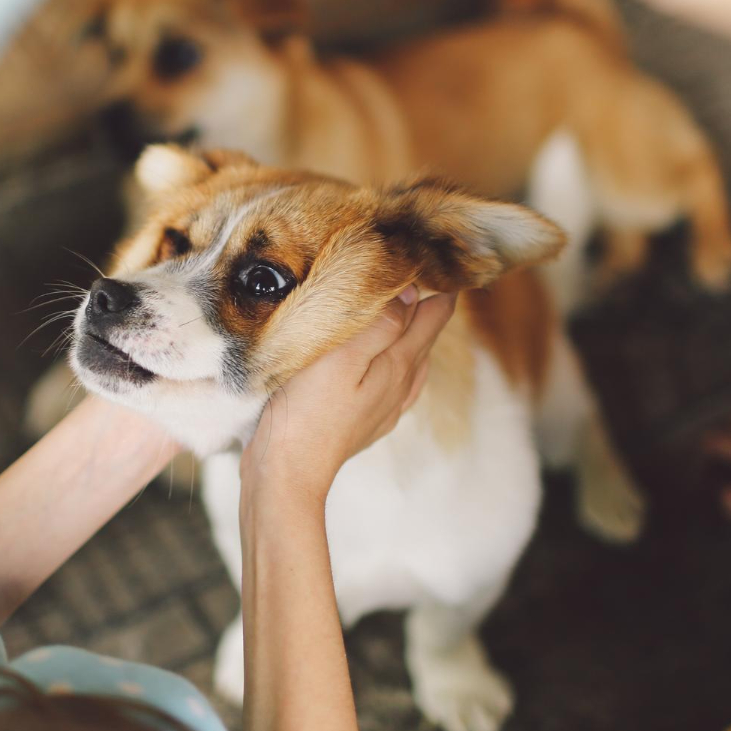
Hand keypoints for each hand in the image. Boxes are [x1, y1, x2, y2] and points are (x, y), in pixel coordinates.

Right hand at [240, 287, 457, 507]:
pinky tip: (386, 364)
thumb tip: (411, 294)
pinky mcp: (367, 422)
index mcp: (399, 365)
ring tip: (407, 312)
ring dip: (413, 334)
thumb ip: (379, 325)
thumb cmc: (307, 413)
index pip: (435, 316)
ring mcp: (386, 407)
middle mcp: (401, 386)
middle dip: (429, 306)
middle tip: (423, 274)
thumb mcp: (341, 358)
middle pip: (426, 337)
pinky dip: (397, 361)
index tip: (439, 259)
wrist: (288, 471)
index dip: (442, 286)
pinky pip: (396, 383)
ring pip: (414, 361)